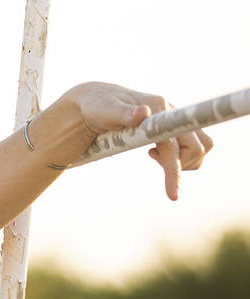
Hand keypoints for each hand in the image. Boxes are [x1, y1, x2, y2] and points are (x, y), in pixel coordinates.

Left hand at [63, 81, 213, 200]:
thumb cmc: (98, 107)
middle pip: (196, 147)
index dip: (175, 168)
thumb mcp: (105, 111)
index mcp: (157, 106)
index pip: (174, 142)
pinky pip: (194, 146)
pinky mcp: (174, 126)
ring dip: (184, 161)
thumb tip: (143, 112)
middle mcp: (172, 110)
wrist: (97, 102)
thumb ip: (122, 113)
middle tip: (149, 157)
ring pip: (201, 147)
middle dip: (178, 165)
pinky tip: (156, 152)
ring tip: (153, 155)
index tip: (172, 196)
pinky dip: (181, 157)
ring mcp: (175, 118)